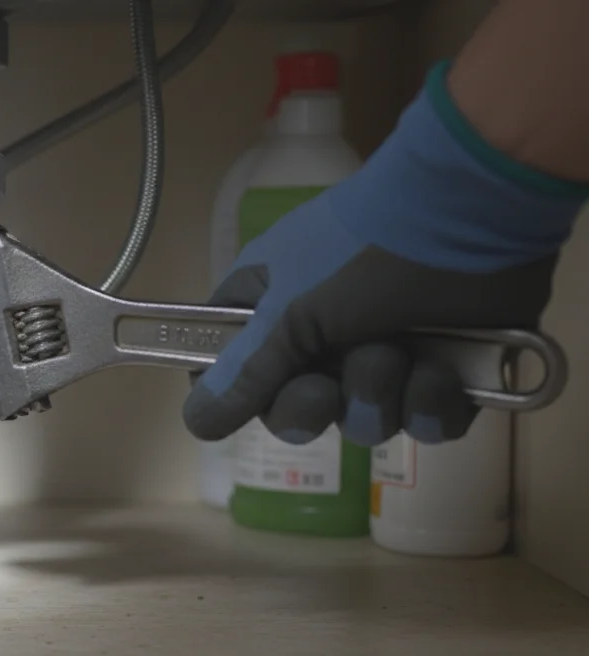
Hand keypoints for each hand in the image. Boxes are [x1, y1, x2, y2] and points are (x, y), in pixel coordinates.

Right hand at [183, 64, 580, 447]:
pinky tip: (441, 373)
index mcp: (270, 308)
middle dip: (312, 407)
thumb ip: (243, 376)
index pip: (229, 367)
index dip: (234, 394)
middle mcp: (322, 336)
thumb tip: (195, 425)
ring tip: (400, 352)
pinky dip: (434, 405)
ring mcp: (385, 354)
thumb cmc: (363, 251)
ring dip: (379, 395)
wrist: (475, 215)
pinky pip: (426, 424)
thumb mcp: (289, 311)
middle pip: (294, 411)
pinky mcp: (446, 373)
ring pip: (363, 422)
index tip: (246, 401)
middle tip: (326, 387)